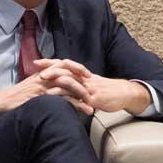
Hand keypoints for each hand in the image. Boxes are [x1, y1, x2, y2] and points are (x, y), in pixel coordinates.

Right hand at [0, 60, 93, 125]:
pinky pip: (60, 98)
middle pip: (68, 72)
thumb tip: (60, 88)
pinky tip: (80, 110)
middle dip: (83, 80)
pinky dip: (73, 104)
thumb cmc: (19, 96)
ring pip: (67, 85)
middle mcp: (45, 76)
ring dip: (81, 95)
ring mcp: (43, 85)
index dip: (77, 68)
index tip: (89, 75)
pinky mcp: (41, 96)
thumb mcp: (34, 85)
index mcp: (44, 72)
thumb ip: (46, 83)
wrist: (3, 102)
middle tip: (94, 89)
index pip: (64, 65)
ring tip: (91, 105)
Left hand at [34, 59, 153, 114]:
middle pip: (65, 69)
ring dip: (55, 81)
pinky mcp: (93, 98)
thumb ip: (78, 84)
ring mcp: (89, 88)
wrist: (125, 94)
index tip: (36, 62)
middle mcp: (84, 78)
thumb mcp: (92, 85)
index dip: (50, 63)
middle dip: (50, 69)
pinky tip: (58, 100)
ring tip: (41, 83)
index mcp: (83, 74)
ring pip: (69, 81)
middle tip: (36, 70)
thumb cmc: (108, 91)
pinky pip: (78, 97)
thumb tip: (64, 86)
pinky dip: (66, 97)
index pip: (64, 65)